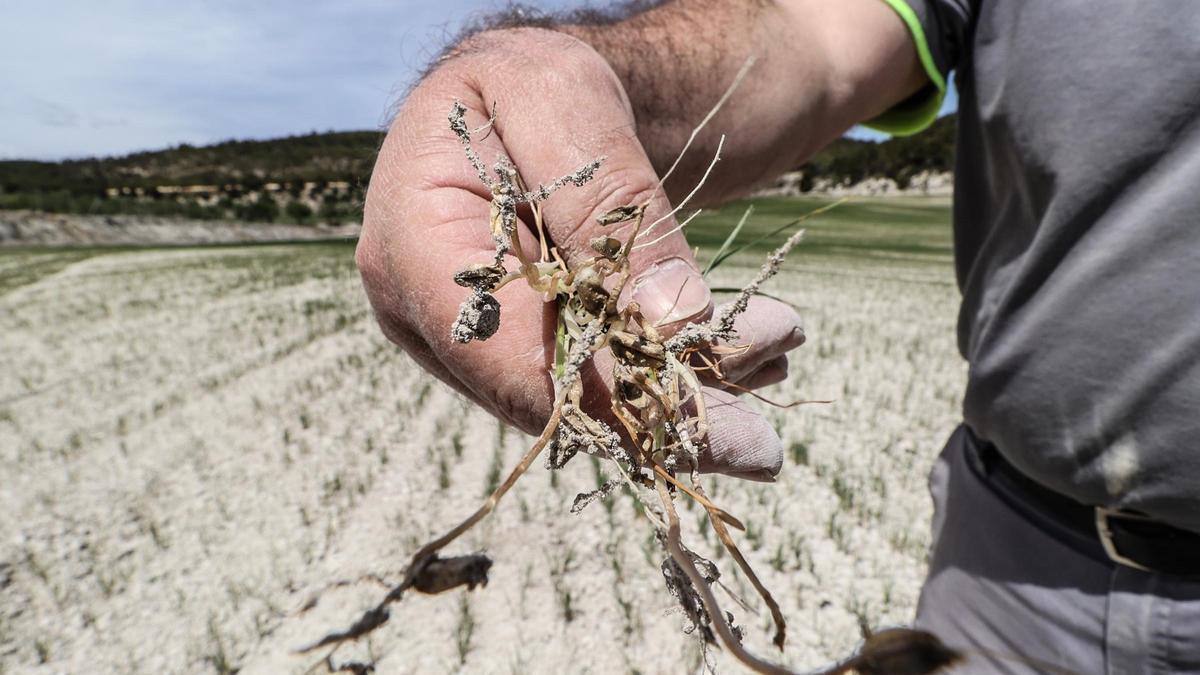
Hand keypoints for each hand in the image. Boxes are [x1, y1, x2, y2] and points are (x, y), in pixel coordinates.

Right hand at [356, 28, 803, 479]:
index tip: (733, 434)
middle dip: (670, 399)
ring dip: (682, 390)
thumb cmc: (537, 78)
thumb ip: (609, 204)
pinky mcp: (513, 348)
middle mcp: (425, 312)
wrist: (535, 97)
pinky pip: (591, 384)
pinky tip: (742, 356)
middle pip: (552, 396)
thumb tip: (670, 325)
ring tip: (772, 347)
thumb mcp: (569, 101)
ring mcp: (468, 338)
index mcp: (411, 244)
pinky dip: (666, 374)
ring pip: (581, 402)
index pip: (508, 357)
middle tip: (773, 394)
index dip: (616, 401)